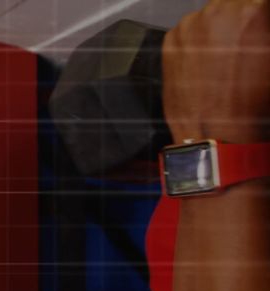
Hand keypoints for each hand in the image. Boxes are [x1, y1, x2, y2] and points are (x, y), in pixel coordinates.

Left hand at [163, 0, 269, 142]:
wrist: (217, 135)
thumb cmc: (251, 105)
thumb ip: (264, 31)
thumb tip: (261, 24)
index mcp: (255, 11)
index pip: (258, 3)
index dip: (261, 20)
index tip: (259, 30)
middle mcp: (219, 11)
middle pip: (237, 3)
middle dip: (244, 20)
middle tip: (248, 45)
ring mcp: (191, 24)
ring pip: (213, 14)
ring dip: (221, 28)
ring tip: (227, 58)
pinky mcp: (171, 39)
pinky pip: (190, 30)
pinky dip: (199, 40)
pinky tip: (208, 63)